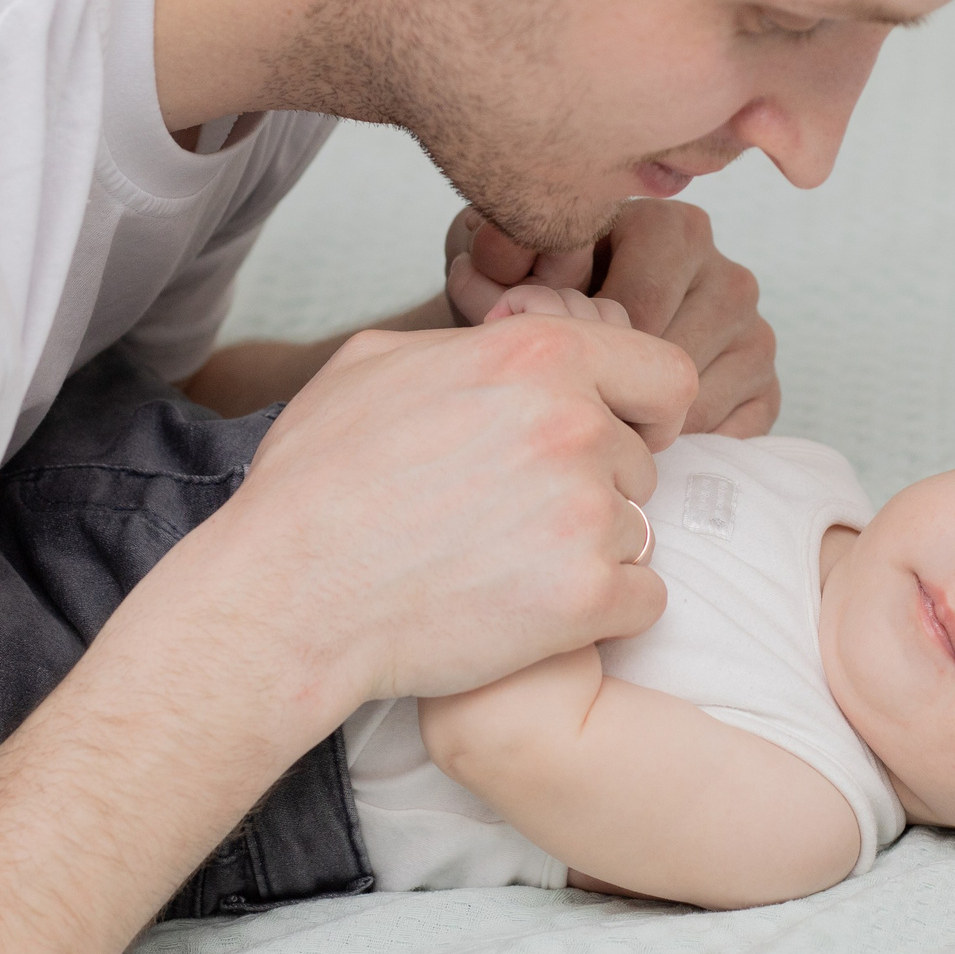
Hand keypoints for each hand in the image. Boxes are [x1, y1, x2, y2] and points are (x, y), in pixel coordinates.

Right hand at [180, 310, 693, 703]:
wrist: (288, 596)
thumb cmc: (316, 482)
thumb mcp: (374, 363)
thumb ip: (469, 345)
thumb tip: (508, 342)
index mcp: (537, 356)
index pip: (667, 376)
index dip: (646, 413)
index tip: (622, 439)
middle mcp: (574, 425)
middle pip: (640, 464)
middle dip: (596, 489)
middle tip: (512, 518)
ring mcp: (586, 513)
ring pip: (638, 533)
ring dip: (589, 552)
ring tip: (501, 564)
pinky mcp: (586, 597)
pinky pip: (643, 600)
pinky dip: (600, 612)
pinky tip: (530, 610)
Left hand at [444, 200, 778, 436]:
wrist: (559, 348)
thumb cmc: (526, 302)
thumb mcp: (494, 266)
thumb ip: (492, 259)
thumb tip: (495, 266)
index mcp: (670, 229)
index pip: (638, 307)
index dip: (583, 348)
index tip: (543, 360)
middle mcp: (726, 273)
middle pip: (673, 356)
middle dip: (610, 390)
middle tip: (564, 403)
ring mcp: (753, 332)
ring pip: (699, 400)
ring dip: (640, 422)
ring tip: (594, 416)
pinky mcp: (766, 388)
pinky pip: (731, 433)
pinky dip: (680, 446)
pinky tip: (637, 434)